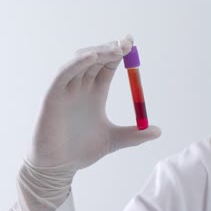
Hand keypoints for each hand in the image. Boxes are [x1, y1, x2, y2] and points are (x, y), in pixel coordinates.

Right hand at [17, 36, 161, 210]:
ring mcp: (65, 91)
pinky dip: (76, 64)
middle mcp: (79, 88)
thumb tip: (157, 131)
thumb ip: (133, 135)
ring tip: (116, 49)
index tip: (133, 45)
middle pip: (94, 59)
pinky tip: (92, 57)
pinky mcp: (52, 97)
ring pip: (79, 62)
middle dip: (110, 48)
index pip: (106, 65)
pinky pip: (63, 75)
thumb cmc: (79, 152)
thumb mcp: (113, 140)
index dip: (119, 53)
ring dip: (97, 52)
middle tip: (128, 43)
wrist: (57, 167)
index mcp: (94, 94)